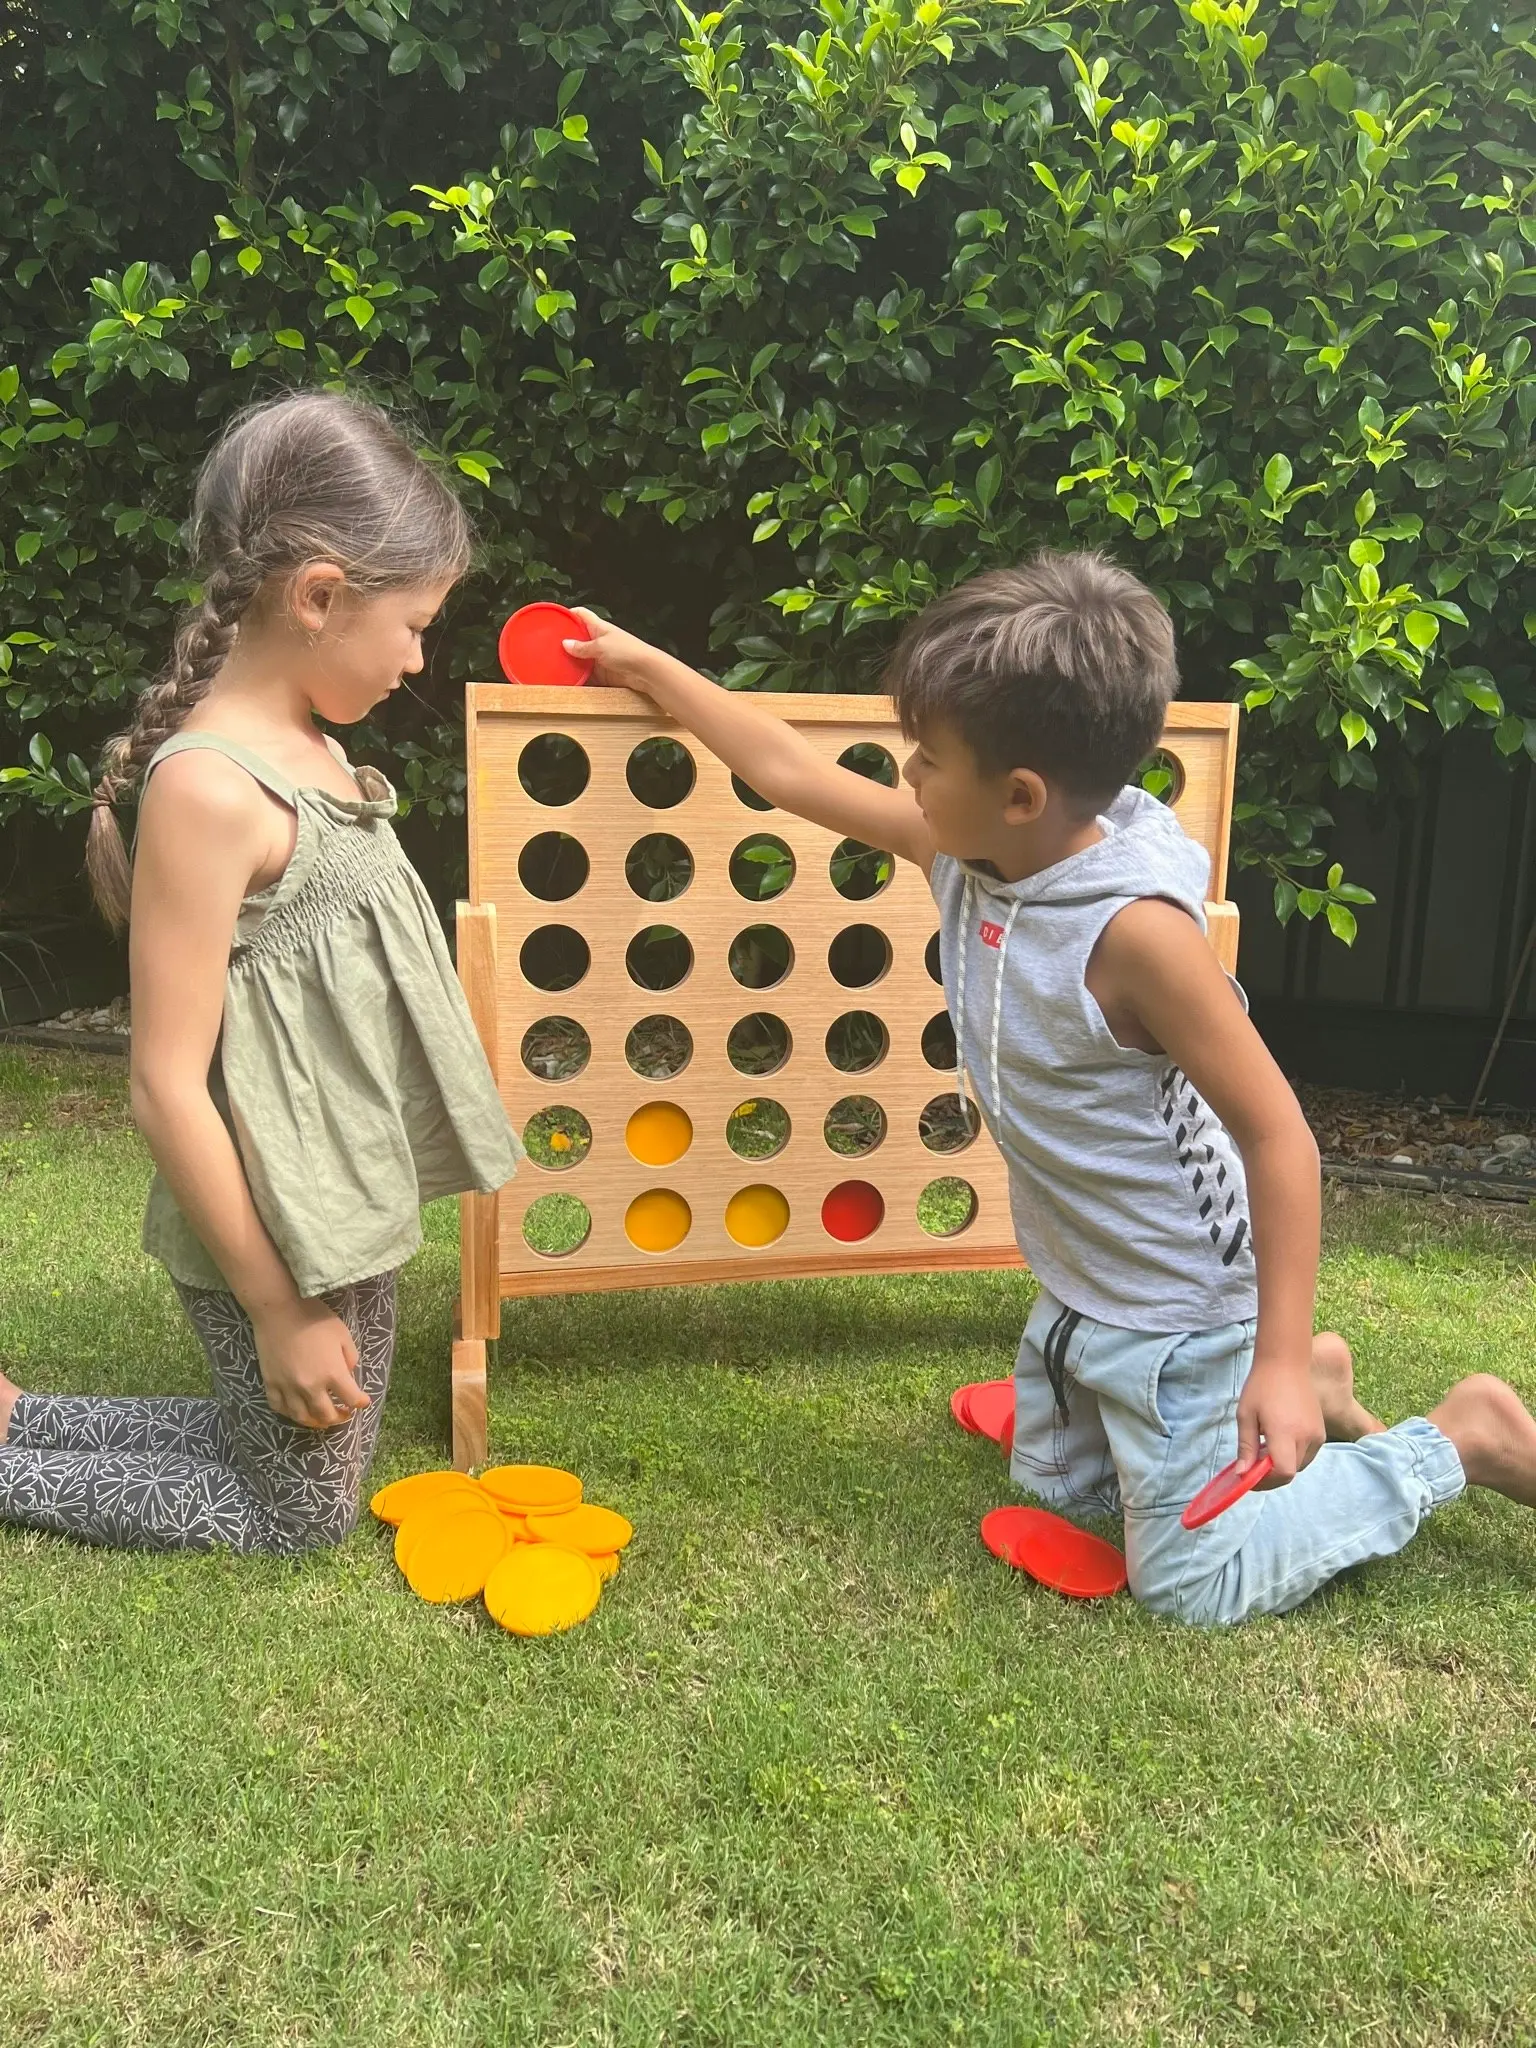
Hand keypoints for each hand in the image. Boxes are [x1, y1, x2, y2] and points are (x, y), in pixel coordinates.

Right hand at [253, 1299, 369, 1429]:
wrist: (279, 1310)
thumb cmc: (314, 1317)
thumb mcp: (343, 1334)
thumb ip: (350, 1358)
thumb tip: (348, 1375)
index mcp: (333, 1373)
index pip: (352, 1399)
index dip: (361, 1402)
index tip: (363, 1402)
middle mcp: (311, 1386)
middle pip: (326, 1415)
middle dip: (339, 1418)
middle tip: (344, 1413)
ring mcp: (288, 1387)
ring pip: (302, 1417)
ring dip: (316, 1422)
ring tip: (322, 1419)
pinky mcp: (271, 1384)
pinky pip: (280, 1408)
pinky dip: (290, 1413)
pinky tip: (298, 1410)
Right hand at [562, 609, 668, 693]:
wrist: (646, 672)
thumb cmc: (628, 652)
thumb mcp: (600, 646)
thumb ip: (582, 647)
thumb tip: (565, 643)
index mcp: (599, 627)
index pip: (581, 615)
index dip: (569, 614)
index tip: (555, 618)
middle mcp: (599, 641)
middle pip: (578, 638)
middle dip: (565, 642)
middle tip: (548, 646)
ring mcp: (601, 658)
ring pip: (581, 658)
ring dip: (571, 662)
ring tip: (554, 665)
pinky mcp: (603, 673)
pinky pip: (587, 674)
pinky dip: (579, 677)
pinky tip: (569, 681)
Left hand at [1235, 1355, 1324, 1486]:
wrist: (1286, 1363)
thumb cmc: (1261, 1386)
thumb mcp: (1245, 1416)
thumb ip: (1246, 1447)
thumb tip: (1243, 1475)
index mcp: (1285, 1432)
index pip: (1283, 1472)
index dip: (1265, 1481)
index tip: (1249, 1477)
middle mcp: (1306, 1437)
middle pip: (1290, 1472)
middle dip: (1270, 1475)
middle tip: (1252, 1464)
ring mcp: (1317, 1435)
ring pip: (1300, 1465)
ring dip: (1282, 1466)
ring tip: (1265, 1451)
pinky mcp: (1322, 1432)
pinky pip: (1307, 1455)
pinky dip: (1293, 1457)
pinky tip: (1279, 1443)